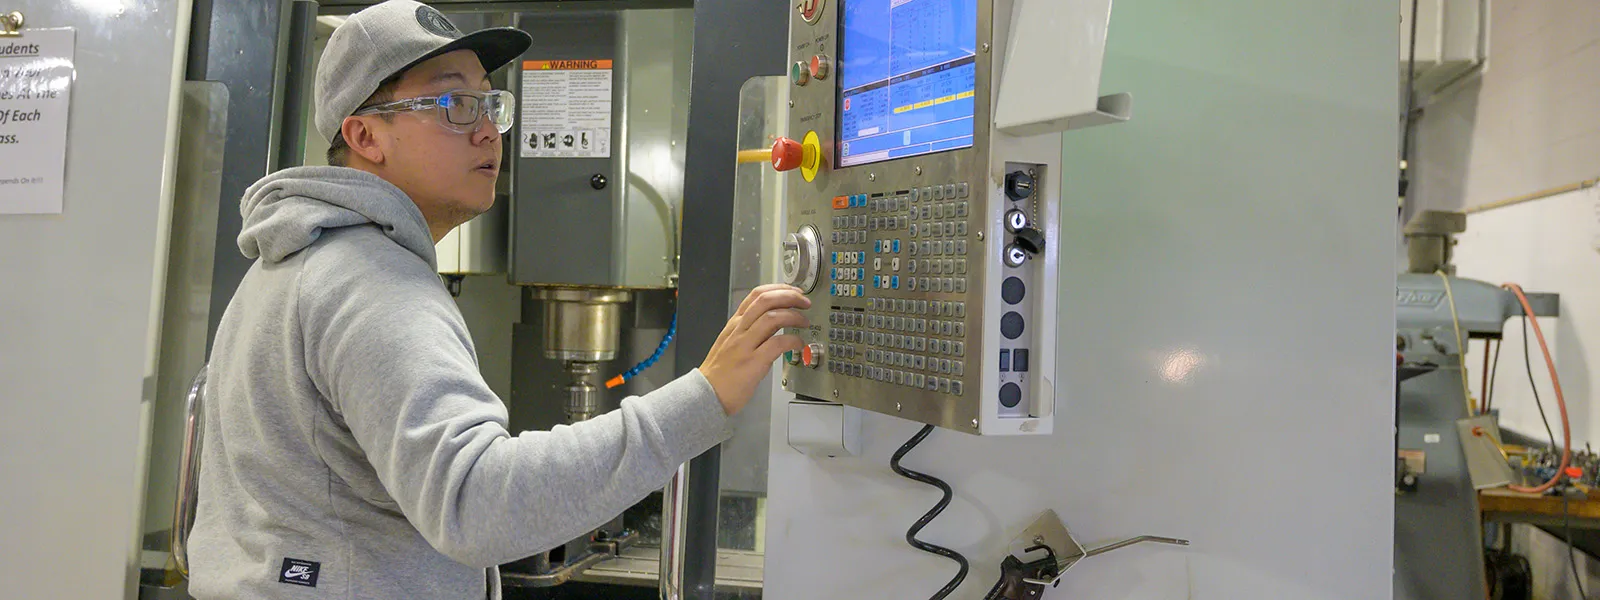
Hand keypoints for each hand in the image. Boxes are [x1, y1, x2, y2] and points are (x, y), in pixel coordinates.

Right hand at [699, 284, 810, 415]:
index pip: (756, 295)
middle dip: (789, 296)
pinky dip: (793, 340)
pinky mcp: (753, 362)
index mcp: (735, 324)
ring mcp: (745, 345)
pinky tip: (799, 344)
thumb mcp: (731, 342)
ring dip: (794, 316)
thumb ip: (751, 330)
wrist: (706, 393)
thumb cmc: (720, 372)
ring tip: (804, 321)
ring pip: (772, 318)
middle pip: (765, 300)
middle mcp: (739, 330)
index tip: (793, 291)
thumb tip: (775, 321)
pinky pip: (777, 344)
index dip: (779, 289)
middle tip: (804, 302)